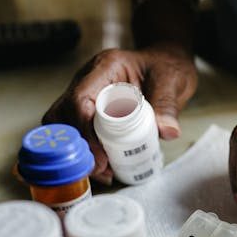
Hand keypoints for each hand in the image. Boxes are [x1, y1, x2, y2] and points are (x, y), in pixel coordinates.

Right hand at [43, 44, 196, 184]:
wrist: (165, 64)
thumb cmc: (166, 68)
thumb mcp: (172, 82)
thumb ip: (168, 105)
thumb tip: (167, 131)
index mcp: (106, 67)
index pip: (81, 98)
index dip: (85, 130)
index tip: (101, 156)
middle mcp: (88, 79)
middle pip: (64, 114)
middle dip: (77, 146)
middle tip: (100, 169)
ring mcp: (86, 94)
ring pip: (64, 125)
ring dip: (78, 151)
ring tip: (103, 172)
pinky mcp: (89, 110)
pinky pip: (76, 132)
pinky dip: (85, 152)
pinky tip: (102, 167)